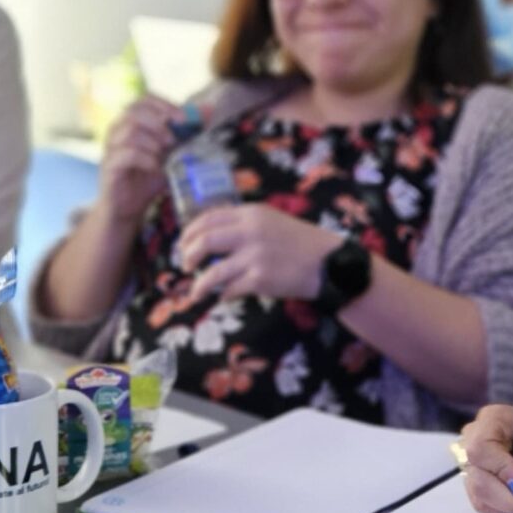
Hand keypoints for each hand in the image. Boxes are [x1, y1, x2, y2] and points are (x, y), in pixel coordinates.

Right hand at [98, 95, 184, 225]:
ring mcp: (110, 148)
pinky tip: (156, 167)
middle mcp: (117, 131)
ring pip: (129, 132)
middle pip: (134, 111)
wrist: (129, 208)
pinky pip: (125, 154)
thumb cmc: (149, 178)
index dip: (164, 105)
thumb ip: (188, 133)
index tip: (183, 118)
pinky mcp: (109, 167)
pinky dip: (145, 158)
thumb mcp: (172, 154)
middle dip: (158, 121)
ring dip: (152, 141)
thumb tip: (210, 110)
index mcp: (131, 122)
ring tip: (165, 153)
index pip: (144, 100)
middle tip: (173, 138)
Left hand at [176, 204, 344, 303]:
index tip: (183, 245)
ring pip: (212, 272)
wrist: (328, 263)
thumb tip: (210, 238)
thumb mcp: (271, 221)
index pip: (208, 218)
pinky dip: (222, 296)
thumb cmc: (300, 242)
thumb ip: (244, 224)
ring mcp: (255, 256)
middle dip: (188, 256)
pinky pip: (230, 289)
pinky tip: (223, 298)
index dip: (189, 233)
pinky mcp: (260, 279)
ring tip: (195, 292)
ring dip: (199, 285)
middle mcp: (250, 232)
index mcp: (251, 214)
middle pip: (205, 241)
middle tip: (185, 266)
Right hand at [458, 401, 512, 512]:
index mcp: (497, 418)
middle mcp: (477, 436)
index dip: (501, 470)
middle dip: (504, 493)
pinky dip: (501, 507)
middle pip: (475, 473)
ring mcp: (475, 461)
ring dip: (504, 503)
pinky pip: (481, 502)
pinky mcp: (478, 480)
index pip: (481, 447)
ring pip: (476, 491)